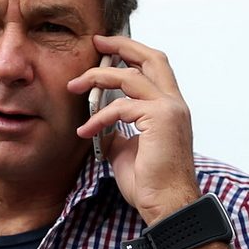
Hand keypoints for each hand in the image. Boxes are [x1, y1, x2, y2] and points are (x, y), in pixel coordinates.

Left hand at [69, 35, 200, 225]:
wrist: (168, 206)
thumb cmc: (151, 184)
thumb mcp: (126, 150)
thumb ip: (117, 130)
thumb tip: (99, 125)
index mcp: (171, 108)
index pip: (154, 68)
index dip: (131, 53)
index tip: (106, 48)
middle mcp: (174, 103)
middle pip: (150, 58)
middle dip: (121, 45)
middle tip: (96, 42)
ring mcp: (170, 109)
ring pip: (130, 76)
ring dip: (97, 78)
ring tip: (74, 86)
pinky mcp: (160, 119)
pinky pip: (120, 108)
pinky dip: (99, 117)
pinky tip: (85, 131)